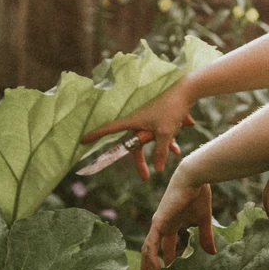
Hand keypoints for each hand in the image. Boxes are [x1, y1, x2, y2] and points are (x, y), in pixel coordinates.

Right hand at [81, 77, 198, 178]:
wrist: (185, 91)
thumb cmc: (171, 109)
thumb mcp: (165, 133)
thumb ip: (161, 152)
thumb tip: (157, 168)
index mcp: (133, 122)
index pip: (109, 129)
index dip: (95, 135)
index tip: (83, 140)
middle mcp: (138, 121)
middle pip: (134, 145)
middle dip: (140, 161)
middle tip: (145, 177)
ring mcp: (149, 120)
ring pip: (150, 140)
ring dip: (160, 150)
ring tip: (172, 156)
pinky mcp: (160, 119)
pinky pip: (161, 135)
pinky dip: (169, 142)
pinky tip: (177, 150)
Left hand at [138, 172, 214, 269]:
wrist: (194, 178)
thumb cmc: (198, 194)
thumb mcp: (203, 220)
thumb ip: (205, 236)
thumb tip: (212, 253)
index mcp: (170, 225)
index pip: (164, 247)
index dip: (165, 261)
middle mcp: (161, 226)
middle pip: (151, 250)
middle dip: (150, 267)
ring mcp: (158, 224)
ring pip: (148, 250)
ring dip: (150, 267)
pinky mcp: (158, 222)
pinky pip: (152, 244)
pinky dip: (153, 258)